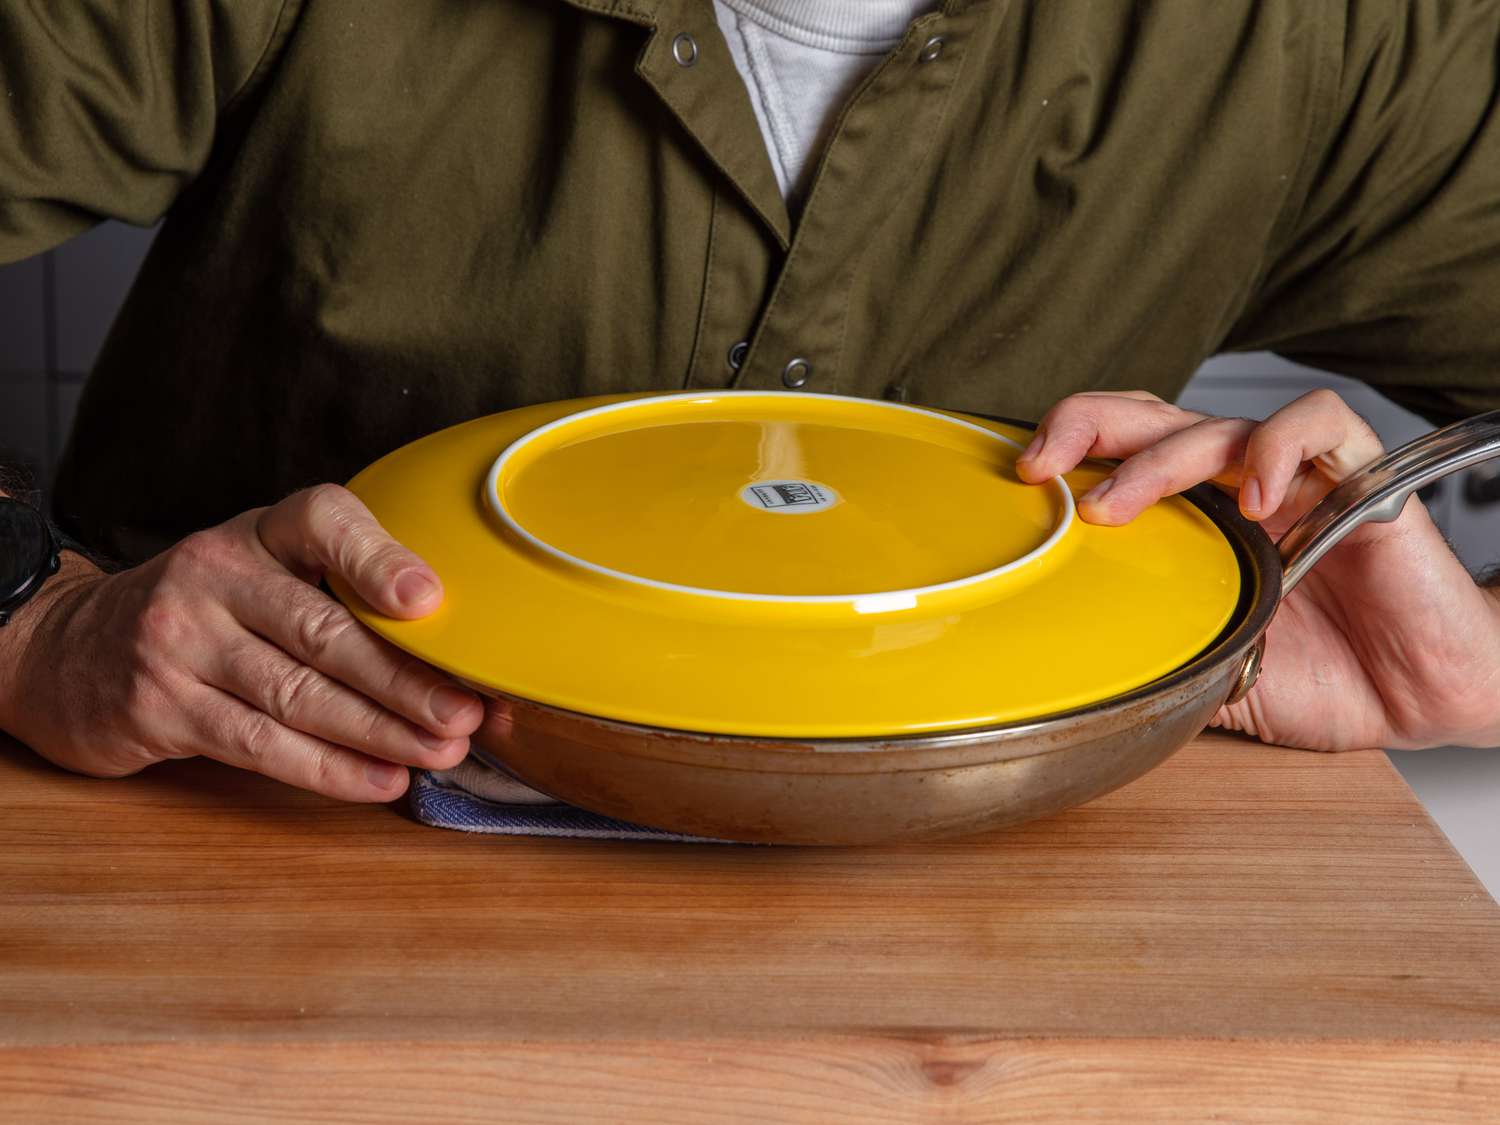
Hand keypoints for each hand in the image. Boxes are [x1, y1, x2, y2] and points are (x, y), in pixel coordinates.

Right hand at [0, 485, 483, 798]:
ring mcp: (180, 641)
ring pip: (298, 696)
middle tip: (467, 714)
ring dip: (380, 732)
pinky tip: (381, 780)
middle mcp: (215, 575)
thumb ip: (341, 587)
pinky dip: (329, 770)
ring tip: (441, 754)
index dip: (378, 559)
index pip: (323, 522)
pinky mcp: (159, 707)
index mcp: (258, 531)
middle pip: (325, 631)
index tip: (430, 601)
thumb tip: (454, 640)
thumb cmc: (209, 610)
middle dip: (405, 680)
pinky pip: (260, 745)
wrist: (72, 650)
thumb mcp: (263, 569)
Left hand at [1015, 390, 1499, 750]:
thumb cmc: (1327, 677)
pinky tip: (1255, 498)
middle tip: (1042, 462)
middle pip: (1154, 417)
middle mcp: (1237, 487)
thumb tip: (1078, 686)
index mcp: (1196, 520)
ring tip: (1114, 508)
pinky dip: (1280, 448)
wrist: (1426, 697)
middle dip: (1088, 425)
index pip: (1124, 451)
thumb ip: (1156, 663)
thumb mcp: (1215, 677)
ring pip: (1219, 425)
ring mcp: (1297, 479)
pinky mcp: (1362, 480)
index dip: (1071, 448)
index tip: (1021, 479)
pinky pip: (1320, 426)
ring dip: (1159, 458)